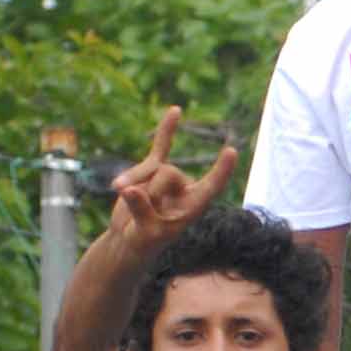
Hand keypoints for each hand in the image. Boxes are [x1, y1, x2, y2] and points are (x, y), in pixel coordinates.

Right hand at [106, 107, 234, 242]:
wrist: (129, 237)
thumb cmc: (144, 240)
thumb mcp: (144, 232)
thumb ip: (140, 210)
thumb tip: (130, 189)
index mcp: (194, 206)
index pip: (212, 186)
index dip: (221, 170)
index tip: (232, 151)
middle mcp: (186, 188)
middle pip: (169, 172)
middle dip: (149, 189)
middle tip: (138, 208)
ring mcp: (170, 177)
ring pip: (154, 165)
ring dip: (133, 178)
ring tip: (119, 192)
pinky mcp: (153, 169)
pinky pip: (162, 145)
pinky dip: (168, 129)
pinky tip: (176, 110)